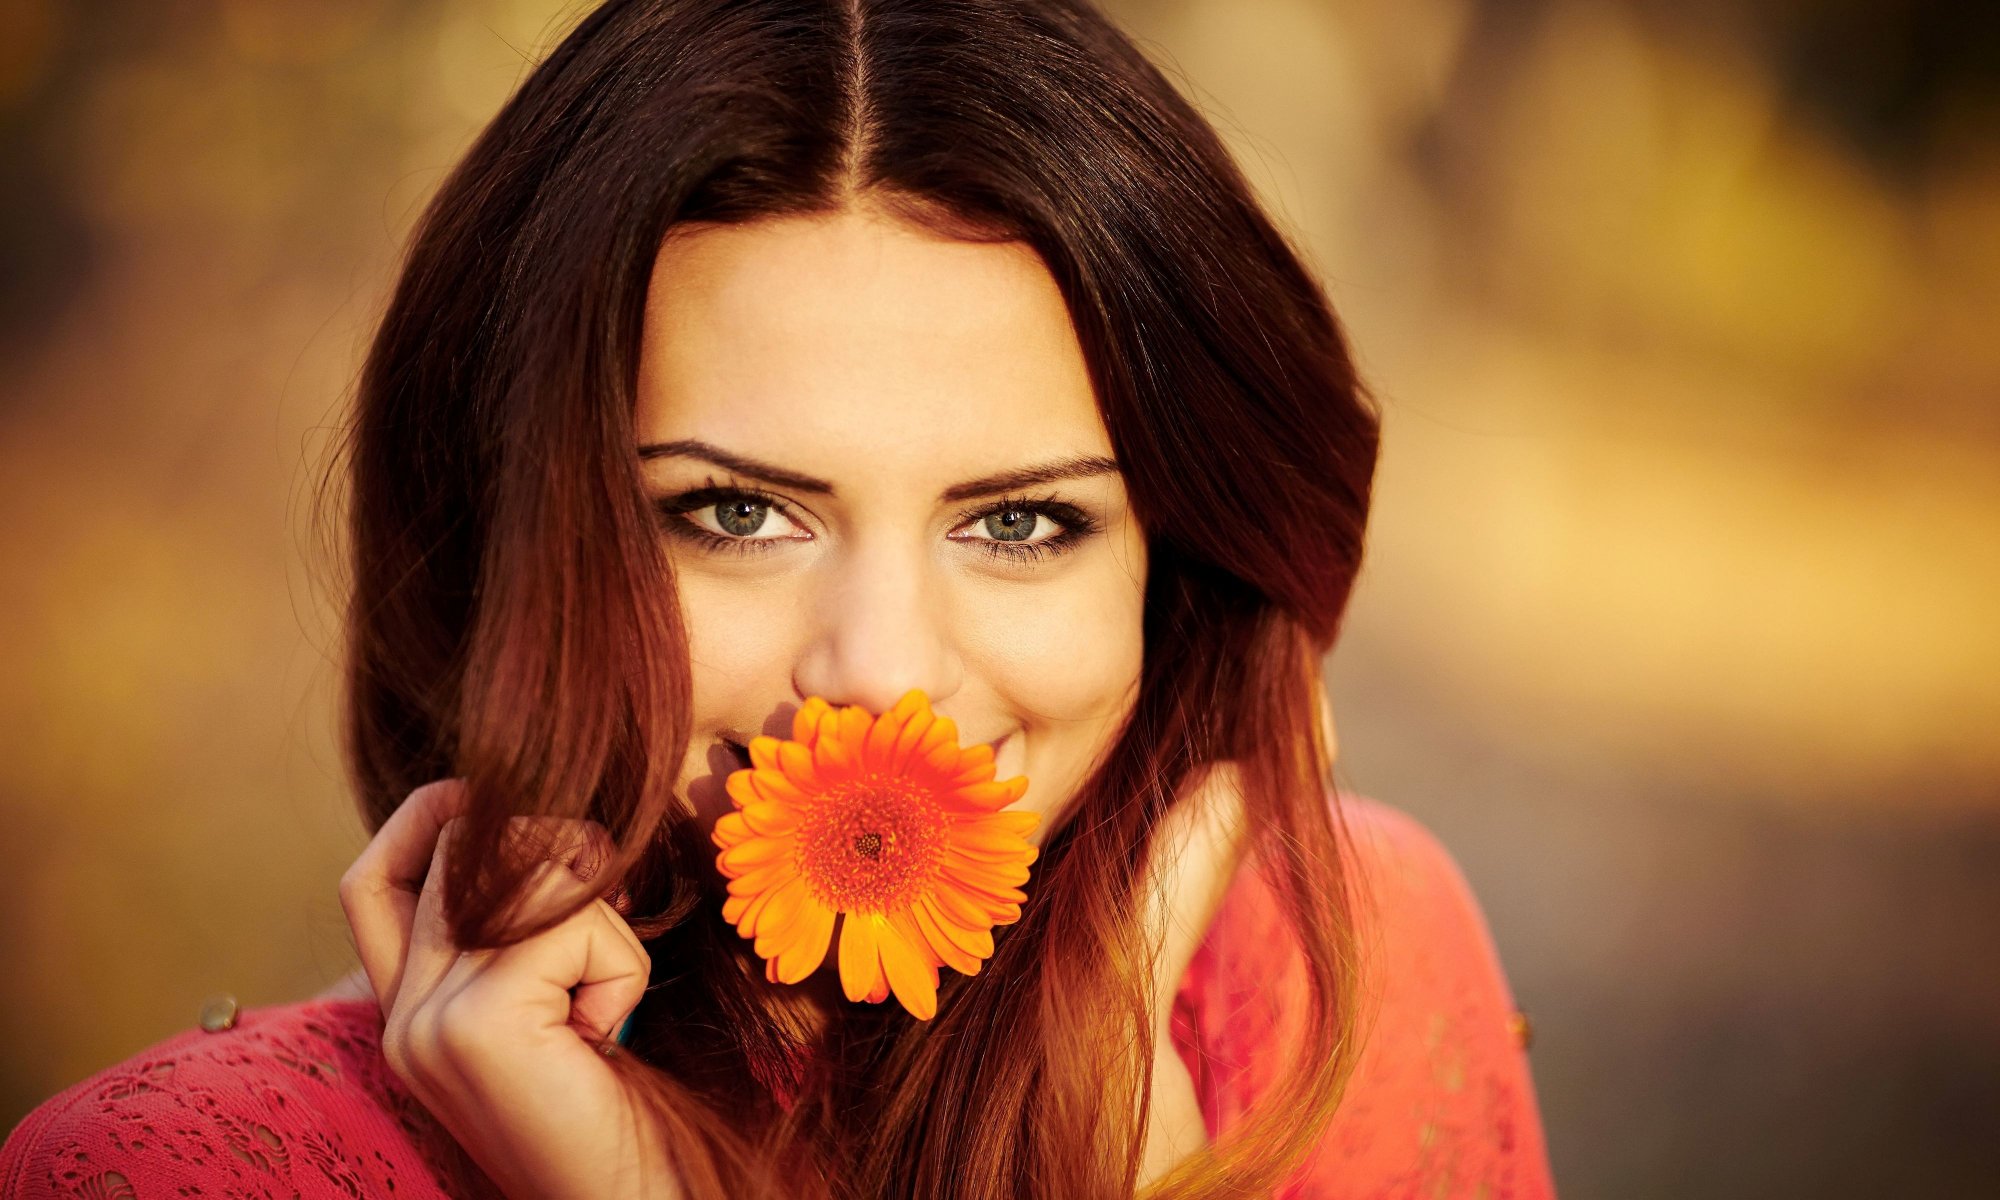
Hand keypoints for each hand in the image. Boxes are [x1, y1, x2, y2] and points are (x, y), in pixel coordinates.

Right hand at [338, 778, 681, 1199]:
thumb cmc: (616, 1107)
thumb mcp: (555, 1005)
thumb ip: (522, 932)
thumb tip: (546, 826)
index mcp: (405, 1013)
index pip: (368, 881)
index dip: (427, 820)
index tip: (494, 805)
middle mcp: (401, 1017)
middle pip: (462, 852)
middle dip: (561, 860)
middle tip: (609, 923)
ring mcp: (428, 1022)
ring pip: (525, 871)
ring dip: (601, 923)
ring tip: (602, 1006)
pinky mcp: (478, 1025)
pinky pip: (569, 923)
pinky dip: (619, 966)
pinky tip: (605, 1036)